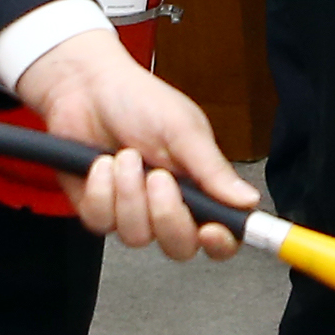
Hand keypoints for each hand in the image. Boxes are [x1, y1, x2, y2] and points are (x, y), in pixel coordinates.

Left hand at [14, 31, 251, 258]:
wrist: (86, 88)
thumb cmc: (139, 101)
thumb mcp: (183, 130)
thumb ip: (213, 170)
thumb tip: (248, 200)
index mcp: (200, 187)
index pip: (223, 234)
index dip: (221, 243)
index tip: (211, 230)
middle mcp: (169, 205)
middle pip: (180, 247)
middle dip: (167, 216)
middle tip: (159, 178)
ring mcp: (133, 211)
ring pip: (137, 236)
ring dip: (129, 193)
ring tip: (125, 156)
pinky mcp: (99, 211)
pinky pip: (102, 222)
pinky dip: (101, 190)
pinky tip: (101, 164)